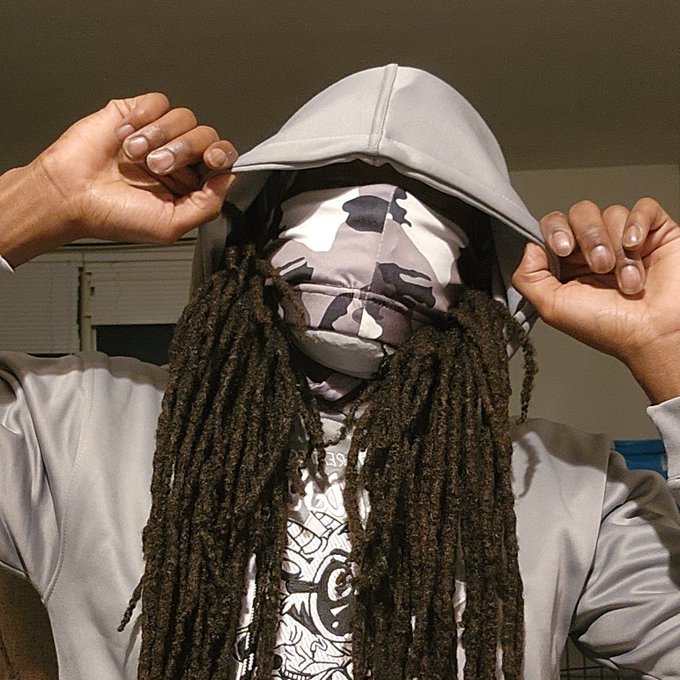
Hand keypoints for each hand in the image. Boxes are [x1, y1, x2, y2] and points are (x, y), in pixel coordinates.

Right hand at [1, 93, 236, 265]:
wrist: (70, 195)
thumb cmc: (114, 216)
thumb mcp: (170, 225)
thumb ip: (207, 205)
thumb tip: (231, 179)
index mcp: (188, 184)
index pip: (220, 160)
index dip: (221, 155)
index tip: (212, 160)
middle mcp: (176, 158)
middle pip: (205, 135)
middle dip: (184, 150)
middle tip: (157, 166)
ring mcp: (156, 135)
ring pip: (183, 117)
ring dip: (160, 136)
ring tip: (134, 155)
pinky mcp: (134, 114)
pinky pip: (157, 102)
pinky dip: (144, 117)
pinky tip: (125, 137)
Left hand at [512, 198, 679, 402]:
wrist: (655, 334)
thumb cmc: (609, 327)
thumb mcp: (552, 307)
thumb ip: (528, 277)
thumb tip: (529, 246)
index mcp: (567, 264)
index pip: (553, 226)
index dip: (556, 231)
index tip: (563, 249)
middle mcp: (594, 249)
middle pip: (580, 213)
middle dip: (589, 238)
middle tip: (600, 268)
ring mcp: (625, 239)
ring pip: (611, 213)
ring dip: (618, 249)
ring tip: (628, 281)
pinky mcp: (656, 233)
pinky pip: (643, 207)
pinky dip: (638, 224)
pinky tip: (637, 246)